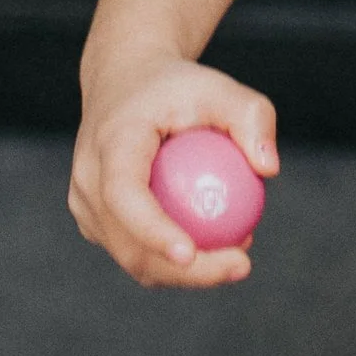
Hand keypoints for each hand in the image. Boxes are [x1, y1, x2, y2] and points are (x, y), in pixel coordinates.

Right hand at [68, 52, 278, 286]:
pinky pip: (136, 251)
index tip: (191, 253)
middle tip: (242, 265)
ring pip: (133, 258)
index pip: (124, 196)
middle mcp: (87, 179)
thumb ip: (252, 117)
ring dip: (186, 273)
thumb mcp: (219, 87)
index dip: (152, 230)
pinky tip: (218, 245)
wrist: (126, 82)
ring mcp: (86, 206)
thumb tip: (269, 170)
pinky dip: (175, 261)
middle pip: (128, 244)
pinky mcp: (97, 221)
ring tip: (239, 253)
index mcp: (110, 144)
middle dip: (185, 271)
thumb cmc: (179, 87)